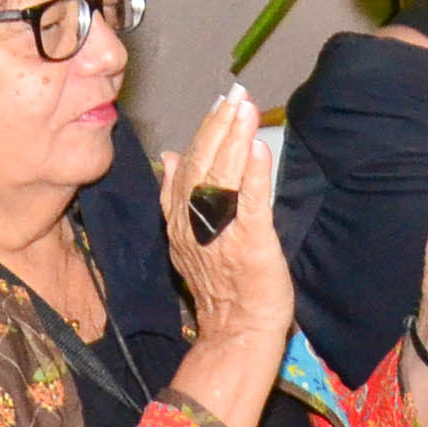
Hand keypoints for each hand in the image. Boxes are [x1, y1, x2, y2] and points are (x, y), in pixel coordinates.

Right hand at [154, 84, 287, 372]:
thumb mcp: (188, 239)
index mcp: (180, 219)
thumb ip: (176, 197)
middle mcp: (194, 221)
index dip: (203, 132)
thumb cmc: (222, 288)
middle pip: (202, 163)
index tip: (218, 105)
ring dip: (233, 138)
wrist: (236, 332)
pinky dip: (252, 173)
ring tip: (243, 107)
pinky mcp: (249, 242)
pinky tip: (257, 147)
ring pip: (222, 175)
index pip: (187, 166)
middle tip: (234, 94)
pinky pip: (249, 202)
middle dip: (219, 125)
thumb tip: (170, 156)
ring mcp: (221, 231)